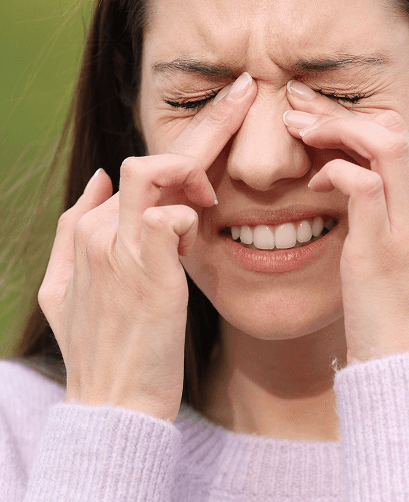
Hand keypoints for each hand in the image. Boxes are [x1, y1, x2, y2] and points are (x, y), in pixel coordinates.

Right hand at [38, 73, 256, 422]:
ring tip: (220, 190)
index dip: (185, 149)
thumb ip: (73, 233)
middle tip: (248, 91)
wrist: (113, 410)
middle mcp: (98, 232)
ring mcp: (117, 250)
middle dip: (206, 120)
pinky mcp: (143, 272)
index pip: (142, 170)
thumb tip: (93, 181)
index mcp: (89, 231)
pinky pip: (168, 217)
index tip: (225, 124)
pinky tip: (204, 227)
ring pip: (152, 172)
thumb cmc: (103, 355)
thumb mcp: (66, 293)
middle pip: (151, 157)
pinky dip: (190, 216)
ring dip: (195, 165)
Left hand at [283, 87, 408, 366]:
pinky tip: (311, 185)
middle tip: (300, 109)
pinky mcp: (383, 248)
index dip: (364, 126)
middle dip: (343, 111)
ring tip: (298, 128)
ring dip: (334, 125)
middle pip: (397, 129)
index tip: (325, 125)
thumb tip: (408, 183)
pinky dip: (330, 170)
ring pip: (383, 140)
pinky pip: (358, 181)